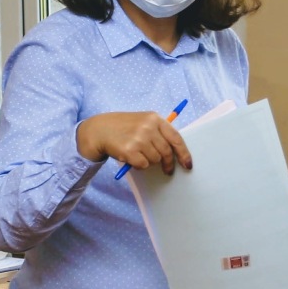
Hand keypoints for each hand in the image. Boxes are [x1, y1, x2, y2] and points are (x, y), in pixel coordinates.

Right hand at [76, 111, 191, 175]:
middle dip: (168, 164)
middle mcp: (148, 127)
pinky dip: (139, 165)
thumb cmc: (124, 127)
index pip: (176, 138)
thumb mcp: (143, 122)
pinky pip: (143, 165)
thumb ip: (159, 132)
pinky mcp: (129, 150)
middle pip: (166, 152)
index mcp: (154, 118)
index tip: (187, 164)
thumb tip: (177, 152)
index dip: (184, 153)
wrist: (100, 129)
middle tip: (168, 170)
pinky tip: (131, 157)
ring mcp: (138, 138)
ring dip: (149, 162)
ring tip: (139, 154)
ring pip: (155, 160)